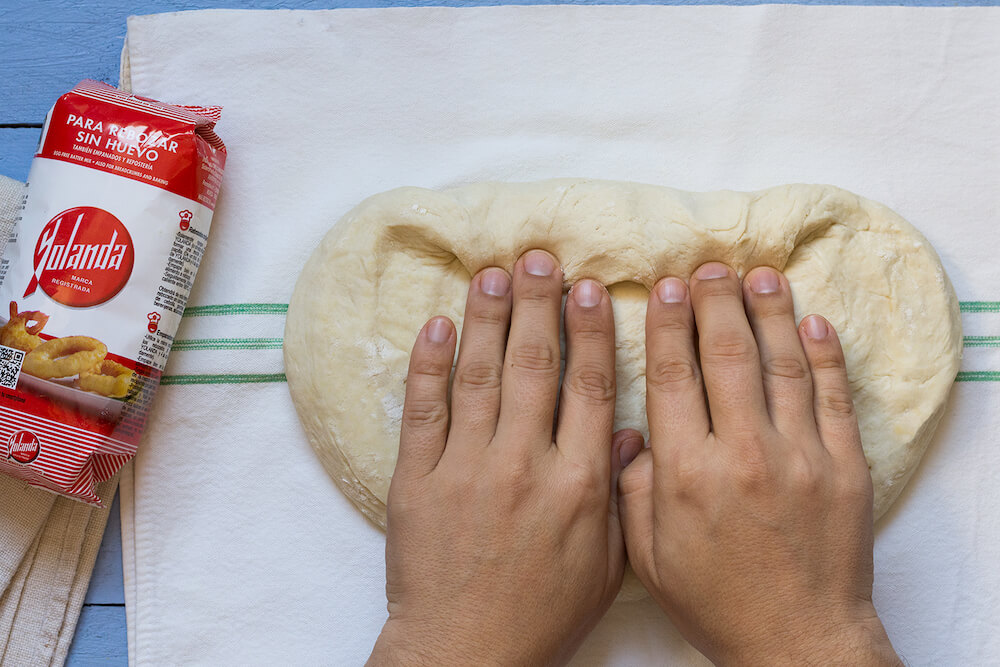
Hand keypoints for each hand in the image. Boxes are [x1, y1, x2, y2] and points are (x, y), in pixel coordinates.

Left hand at [368, 250, 633, 665]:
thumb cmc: (543, 614)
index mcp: (579, 483)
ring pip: (477, 375)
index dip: (589, 330)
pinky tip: (436, 325)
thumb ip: (621, 493)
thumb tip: (630, 429)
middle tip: (535, 256)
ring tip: (491, 273)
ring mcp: (466, 469)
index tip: (586, 287)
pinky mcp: (418, 481)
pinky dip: (427, 365)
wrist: (468, 654)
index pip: (588, 387)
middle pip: (533, 366)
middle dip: (536, 304)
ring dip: (485, 318)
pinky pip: (422, 411)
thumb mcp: (606, 565)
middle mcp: (524, 465)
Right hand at [619, 263, 900, 665]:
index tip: (666, 287)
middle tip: (709, 267)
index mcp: (687, 473)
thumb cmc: (716, 601)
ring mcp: (801, 457)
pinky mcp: (844, 468)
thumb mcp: (647, 556)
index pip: (674, 375)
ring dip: (769, 314)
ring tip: (759, 275)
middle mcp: (743, 455)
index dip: (669, 323)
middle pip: (727, 356)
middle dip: (715, 303)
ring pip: (783, 365)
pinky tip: (811, 322)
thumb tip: (633, 431)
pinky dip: (824, 355)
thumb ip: (633, 488)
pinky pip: (834, 398)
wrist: (798, 642)